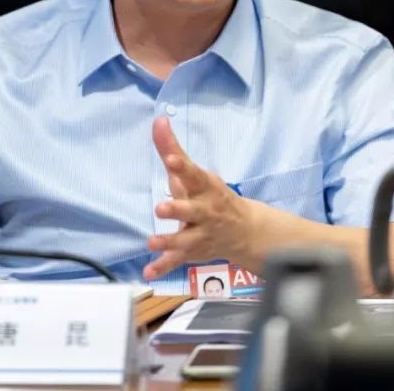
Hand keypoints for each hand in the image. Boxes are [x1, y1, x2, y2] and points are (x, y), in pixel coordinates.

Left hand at [143, 117, 252, 280]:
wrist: (244, 230)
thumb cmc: (209, 195)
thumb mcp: (194, 173)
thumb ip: (172, 148)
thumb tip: (157, 120)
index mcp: (204, 187)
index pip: (193, 174)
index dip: (182, 166)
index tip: (170, 160)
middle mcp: (205, 211)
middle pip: (191, 210)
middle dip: (177, 209)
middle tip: (161, 208)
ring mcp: (200, 233)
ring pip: (185, 239)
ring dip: (169, 241)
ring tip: (151, 242)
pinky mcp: (193, 251)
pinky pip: (178, 261)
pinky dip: (164, 268)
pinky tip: (148, 273)